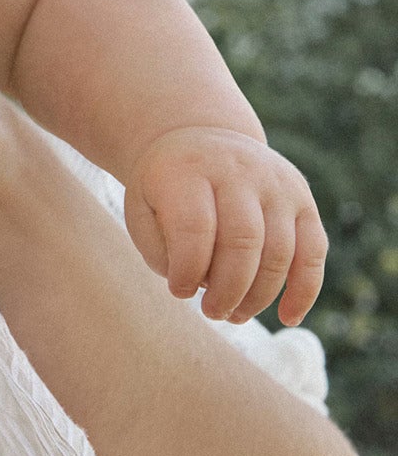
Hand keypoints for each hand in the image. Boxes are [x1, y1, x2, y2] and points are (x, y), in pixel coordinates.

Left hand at [123, 126, 327, 325]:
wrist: (198, 138)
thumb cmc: (166, 188)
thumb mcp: (142, 209)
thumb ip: (160, 249)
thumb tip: (198, 287)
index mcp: (190, 170)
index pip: (195, 227)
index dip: (188, 270)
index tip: (179, 292)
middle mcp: (238, 171)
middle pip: (243, 241)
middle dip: (228, 290)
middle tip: (211, 312)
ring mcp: (277, 184)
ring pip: (280, 251)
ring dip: (259, 296)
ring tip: (234, 314)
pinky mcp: (302, 200)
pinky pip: (314, 250)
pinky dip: (304, 289)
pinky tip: (288, 317)